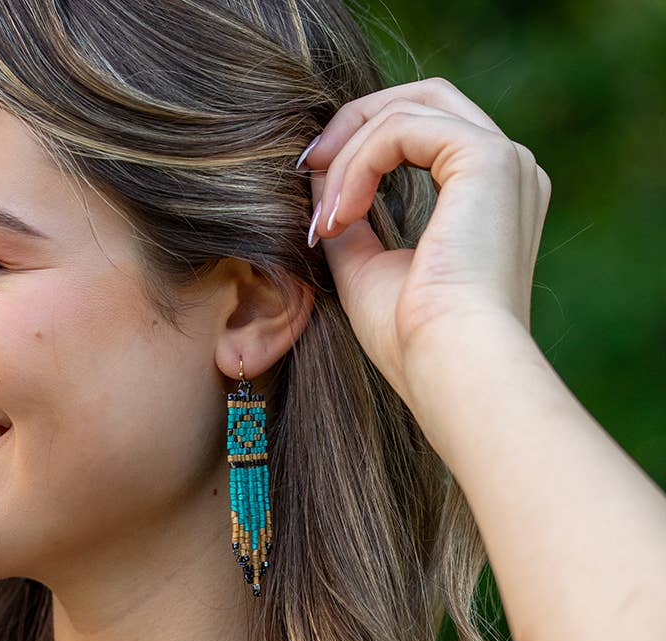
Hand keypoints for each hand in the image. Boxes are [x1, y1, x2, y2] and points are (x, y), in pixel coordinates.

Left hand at [300, 77, 551, 404]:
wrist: (449, 367)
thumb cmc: (412, 340)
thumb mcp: (366, 268)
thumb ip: (350, 217)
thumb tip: (317, 176)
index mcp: (489, 197)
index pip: (423, 132)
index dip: (360, 147)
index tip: (315, 199)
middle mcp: (509, 170)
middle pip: (422, 99)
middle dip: (354, 125)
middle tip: (306, 166)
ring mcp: (505, 160)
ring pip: (406, 110)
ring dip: (347, 157)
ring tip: (324, 221)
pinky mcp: (489, 160)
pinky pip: (402, 129)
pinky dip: (359, 164)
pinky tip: (341, 217)